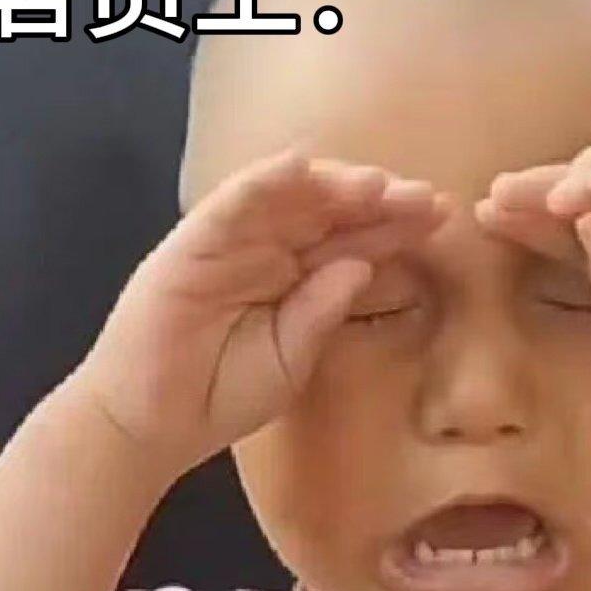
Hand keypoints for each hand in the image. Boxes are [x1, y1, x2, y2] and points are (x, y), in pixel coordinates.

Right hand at [78, 147, 449, 474]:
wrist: (152, 424)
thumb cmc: (221, 395)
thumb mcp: (290, 359)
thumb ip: (322, 313)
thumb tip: (362, 265)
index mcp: (294, 278)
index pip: (349, 242)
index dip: (392, 228)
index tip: (438, 217)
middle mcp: (267, 250)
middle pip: (328, 212)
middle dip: (377, 202)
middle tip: (426, 197)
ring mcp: (231, 242)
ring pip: (288, 199)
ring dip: (332, 186)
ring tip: (380, 184)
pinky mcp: (194, 244)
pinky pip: (230, 205)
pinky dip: (262, 182)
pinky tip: (301, 166)